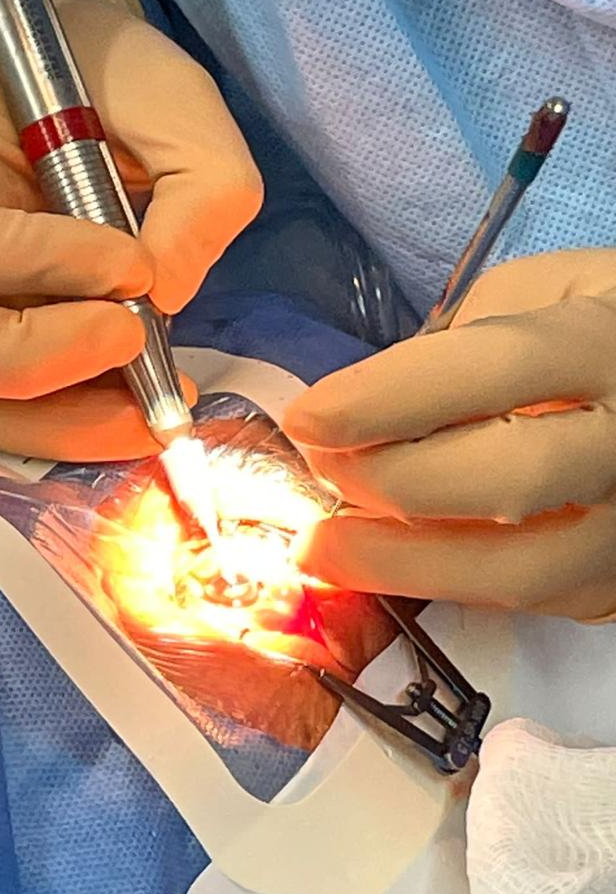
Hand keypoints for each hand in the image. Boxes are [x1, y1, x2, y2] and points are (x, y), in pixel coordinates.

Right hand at [0, 0, 261, 459]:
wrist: (54, 103)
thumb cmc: (93, 83)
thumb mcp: (161, 90)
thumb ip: (196, 177)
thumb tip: (168, 294)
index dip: (41, 268)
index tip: (133, 265)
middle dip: (44, 361)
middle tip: (136, 342)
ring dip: (62, 422)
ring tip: (151, 408)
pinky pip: (1, 420)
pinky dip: (69, 430)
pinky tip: (133, 412)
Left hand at [283, 249, 615, 620]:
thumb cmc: (593, 329)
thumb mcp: (537, 292)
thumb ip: (457, 342)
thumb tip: (365, 411)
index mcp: (606, 345)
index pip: (489, 371)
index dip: (383, 400)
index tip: (308, 417)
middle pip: (505, 477)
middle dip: (388, 479)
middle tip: (323, 465)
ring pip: (515, 568)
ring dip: (397, 562)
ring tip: (322, 545)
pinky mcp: (615, 581)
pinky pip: (523, 601)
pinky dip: (440, 584)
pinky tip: (387, 561)